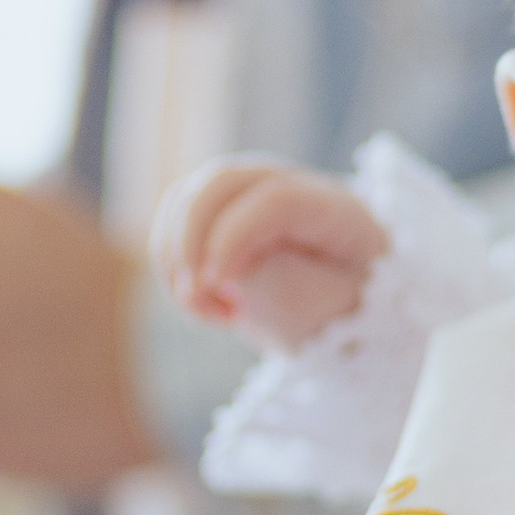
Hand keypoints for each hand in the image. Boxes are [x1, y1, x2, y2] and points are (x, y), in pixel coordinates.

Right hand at [150, 157, 388, 348]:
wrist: (340, 332)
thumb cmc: (338, 323)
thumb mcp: (314, 313)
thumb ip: (266, 279)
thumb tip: (212, 258)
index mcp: (340, 211)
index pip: (275, 200)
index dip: (232, 238)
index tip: (214, 285)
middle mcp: (299, 187)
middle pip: (223, 182)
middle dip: (190, 238)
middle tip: (192, 295)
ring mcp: (260, 194)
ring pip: (190, 197)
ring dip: (178, 255)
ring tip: (206, 309)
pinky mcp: (229, 212)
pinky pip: (177, 220)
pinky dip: (173, 262)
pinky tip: (202, 303)